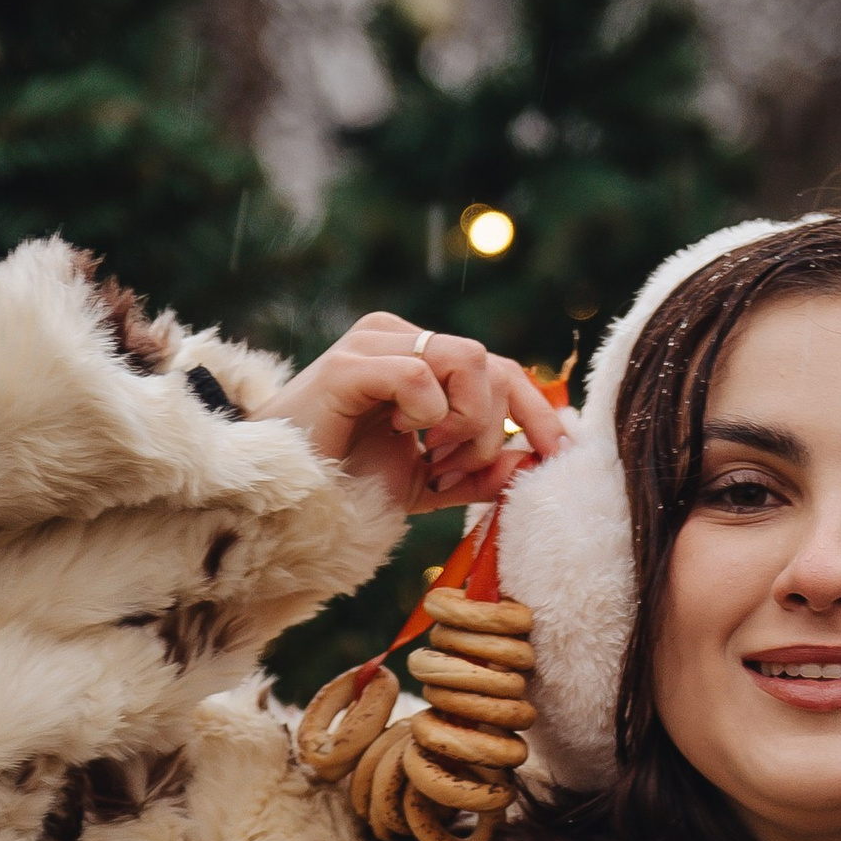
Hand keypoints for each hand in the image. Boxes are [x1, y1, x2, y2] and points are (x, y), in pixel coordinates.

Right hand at [271, 314, 570, 511]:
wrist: (281, 501)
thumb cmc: (346, 485)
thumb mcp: (429, 484)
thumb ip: (480, 473)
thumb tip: (531, 460)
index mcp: (422, 358)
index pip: (503, 369)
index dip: (539, 412)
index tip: (559, 454)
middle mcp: (400, 339)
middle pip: (495, 364)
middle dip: (495, 429)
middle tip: (455, 470)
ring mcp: (374, 346)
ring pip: (469, 359)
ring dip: (466, 423)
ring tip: (431, 457)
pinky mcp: (348, 366)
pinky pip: (420, 374)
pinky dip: (426, 415)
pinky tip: (403, 437)